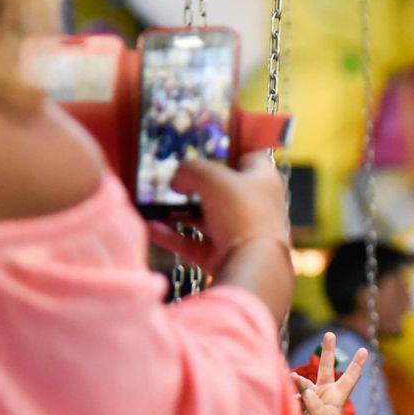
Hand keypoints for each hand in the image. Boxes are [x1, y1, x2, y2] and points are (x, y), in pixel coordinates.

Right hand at [148, 153, 288, 265]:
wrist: (254, 266)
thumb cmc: (242, 213)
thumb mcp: (212, 177)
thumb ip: (190, 170)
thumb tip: (176, 180)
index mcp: (263, 180)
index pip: (248, 157)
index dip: (227, 150)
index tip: (202, 148)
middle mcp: (254, 206)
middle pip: (220, 190)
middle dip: (193, 185)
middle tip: (169, 178)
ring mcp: (238, 234)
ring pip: (204, 219)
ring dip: (178, 212)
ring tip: (152, 202)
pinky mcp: (223, 257)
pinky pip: (193, 243)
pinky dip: (172, 236)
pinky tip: (149, 227)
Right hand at [293, 332, 367, 414]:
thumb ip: (315, 404)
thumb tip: (304, 389)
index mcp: (338, 397)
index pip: (349, 378)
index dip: (357, 365)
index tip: (364, 350)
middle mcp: (325, 393)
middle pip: (326, 368)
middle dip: (327, 351)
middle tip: (329, 334)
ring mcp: (311, 395)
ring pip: (303, 381)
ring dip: (297, 380)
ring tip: (291, 379)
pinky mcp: (299, 400)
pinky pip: (292, 393)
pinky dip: (289, 395)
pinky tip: (289, 401)